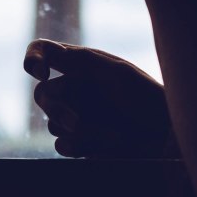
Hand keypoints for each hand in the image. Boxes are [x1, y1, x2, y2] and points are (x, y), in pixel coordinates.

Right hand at [23, 40, 169, 157]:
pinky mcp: (78, 141)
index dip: (33, 58)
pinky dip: (82, 145)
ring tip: (114, 132)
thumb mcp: (116, 73)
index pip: (43, 51)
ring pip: (52, 123)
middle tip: (76, 121)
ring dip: (80, 130)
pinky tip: (108, 142)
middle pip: (43, 94)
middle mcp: (73, 87)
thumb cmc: (145, 97)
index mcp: (79, 63)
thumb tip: (49, 52)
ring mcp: (74, 114)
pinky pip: (61, 144)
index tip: (41, 72)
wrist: (164, 135)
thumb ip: (81, 62)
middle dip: (58, 109)